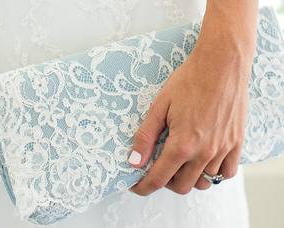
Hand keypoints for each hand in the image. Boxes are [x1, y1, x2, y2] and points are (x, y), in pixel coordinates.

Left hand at [128, 44, 251, 194]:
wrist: (221, 64)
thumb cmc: (190, 81)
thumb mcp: (159, 106)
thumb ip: (146, 136)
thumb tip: (134, 161)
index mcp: (182, 144)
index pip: (159, 178)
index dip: (144, 187)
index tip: (137, 187)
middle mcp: (204, 152)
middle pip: (182, 186)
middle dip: (165, 182)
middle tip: (158, 169)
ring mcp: (222, 149)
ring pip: (204, 182)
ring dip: (188, 178)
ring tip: (180, 164)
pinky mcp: (236, 142)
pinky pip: (227, 172)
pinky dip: (213, 173)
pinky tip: (204, 161)